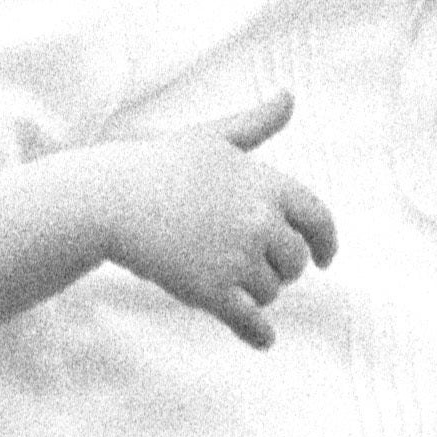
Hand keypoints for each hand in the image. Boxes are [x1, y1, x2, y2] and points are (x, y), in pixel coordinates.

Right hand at [92, 95, 331, 346]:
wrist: (110, 200)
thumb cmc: (159, 164)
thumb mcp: (212, 137)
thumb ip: (255, 124)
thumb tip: (288, 96)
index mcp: (266, 184)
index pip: (318, 218)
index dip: (326, 242)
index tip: (325, 259)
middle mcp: (259, 221)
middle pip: (294, 261)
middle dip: (280, 267)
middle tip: (255, 266)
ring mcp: (236, 258)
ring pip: (270, 290)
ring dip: (256, 292)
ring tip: (227, 279)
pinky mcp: (212, 291)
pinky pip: (250, 320)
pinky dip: (258, 334)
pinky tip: (262, 340)